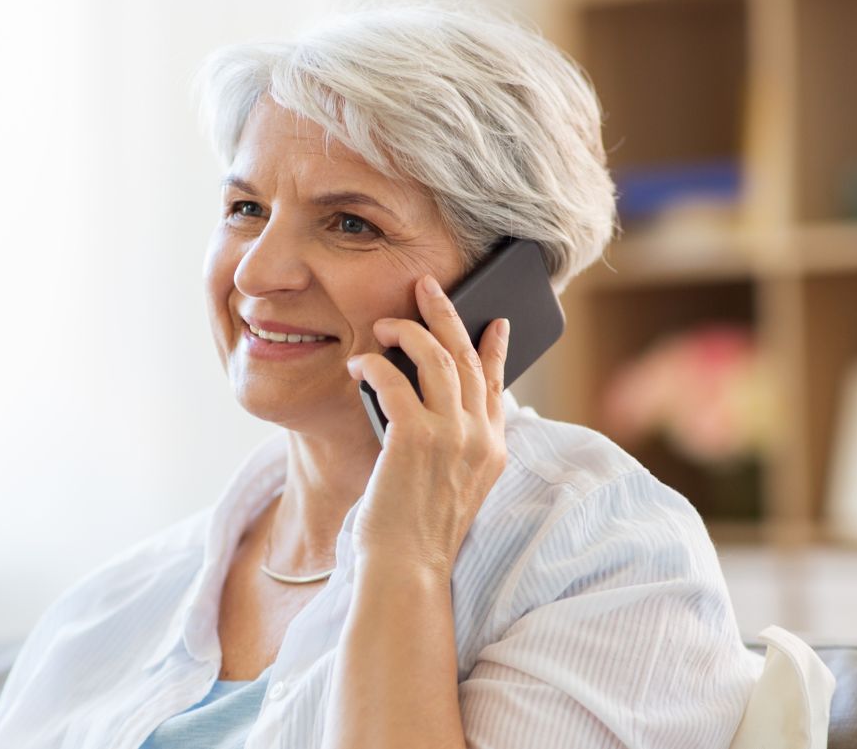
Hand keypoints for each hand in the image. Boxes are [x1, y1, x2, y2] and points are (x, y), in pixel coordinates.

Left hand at [345, 273, 509, 580]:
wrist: (407, 570)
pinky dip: (374, 364)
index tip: (494, 322)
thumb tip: (434, 403)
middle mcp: (479, 437)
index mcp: (493, 450)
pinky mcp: (415, 439)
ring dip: (408, 331)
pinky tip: (359, 363)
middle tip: (426, 286)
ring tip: (385, 323)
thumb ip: (456, 445)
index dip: (495, 348)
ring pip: (436, 358)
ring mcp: (451, 436)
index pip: (497, 385)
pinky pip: (394, 380)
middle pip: (467, 357)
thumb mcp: (452, 487)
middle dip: (446, 314)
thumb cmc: (417, 533)